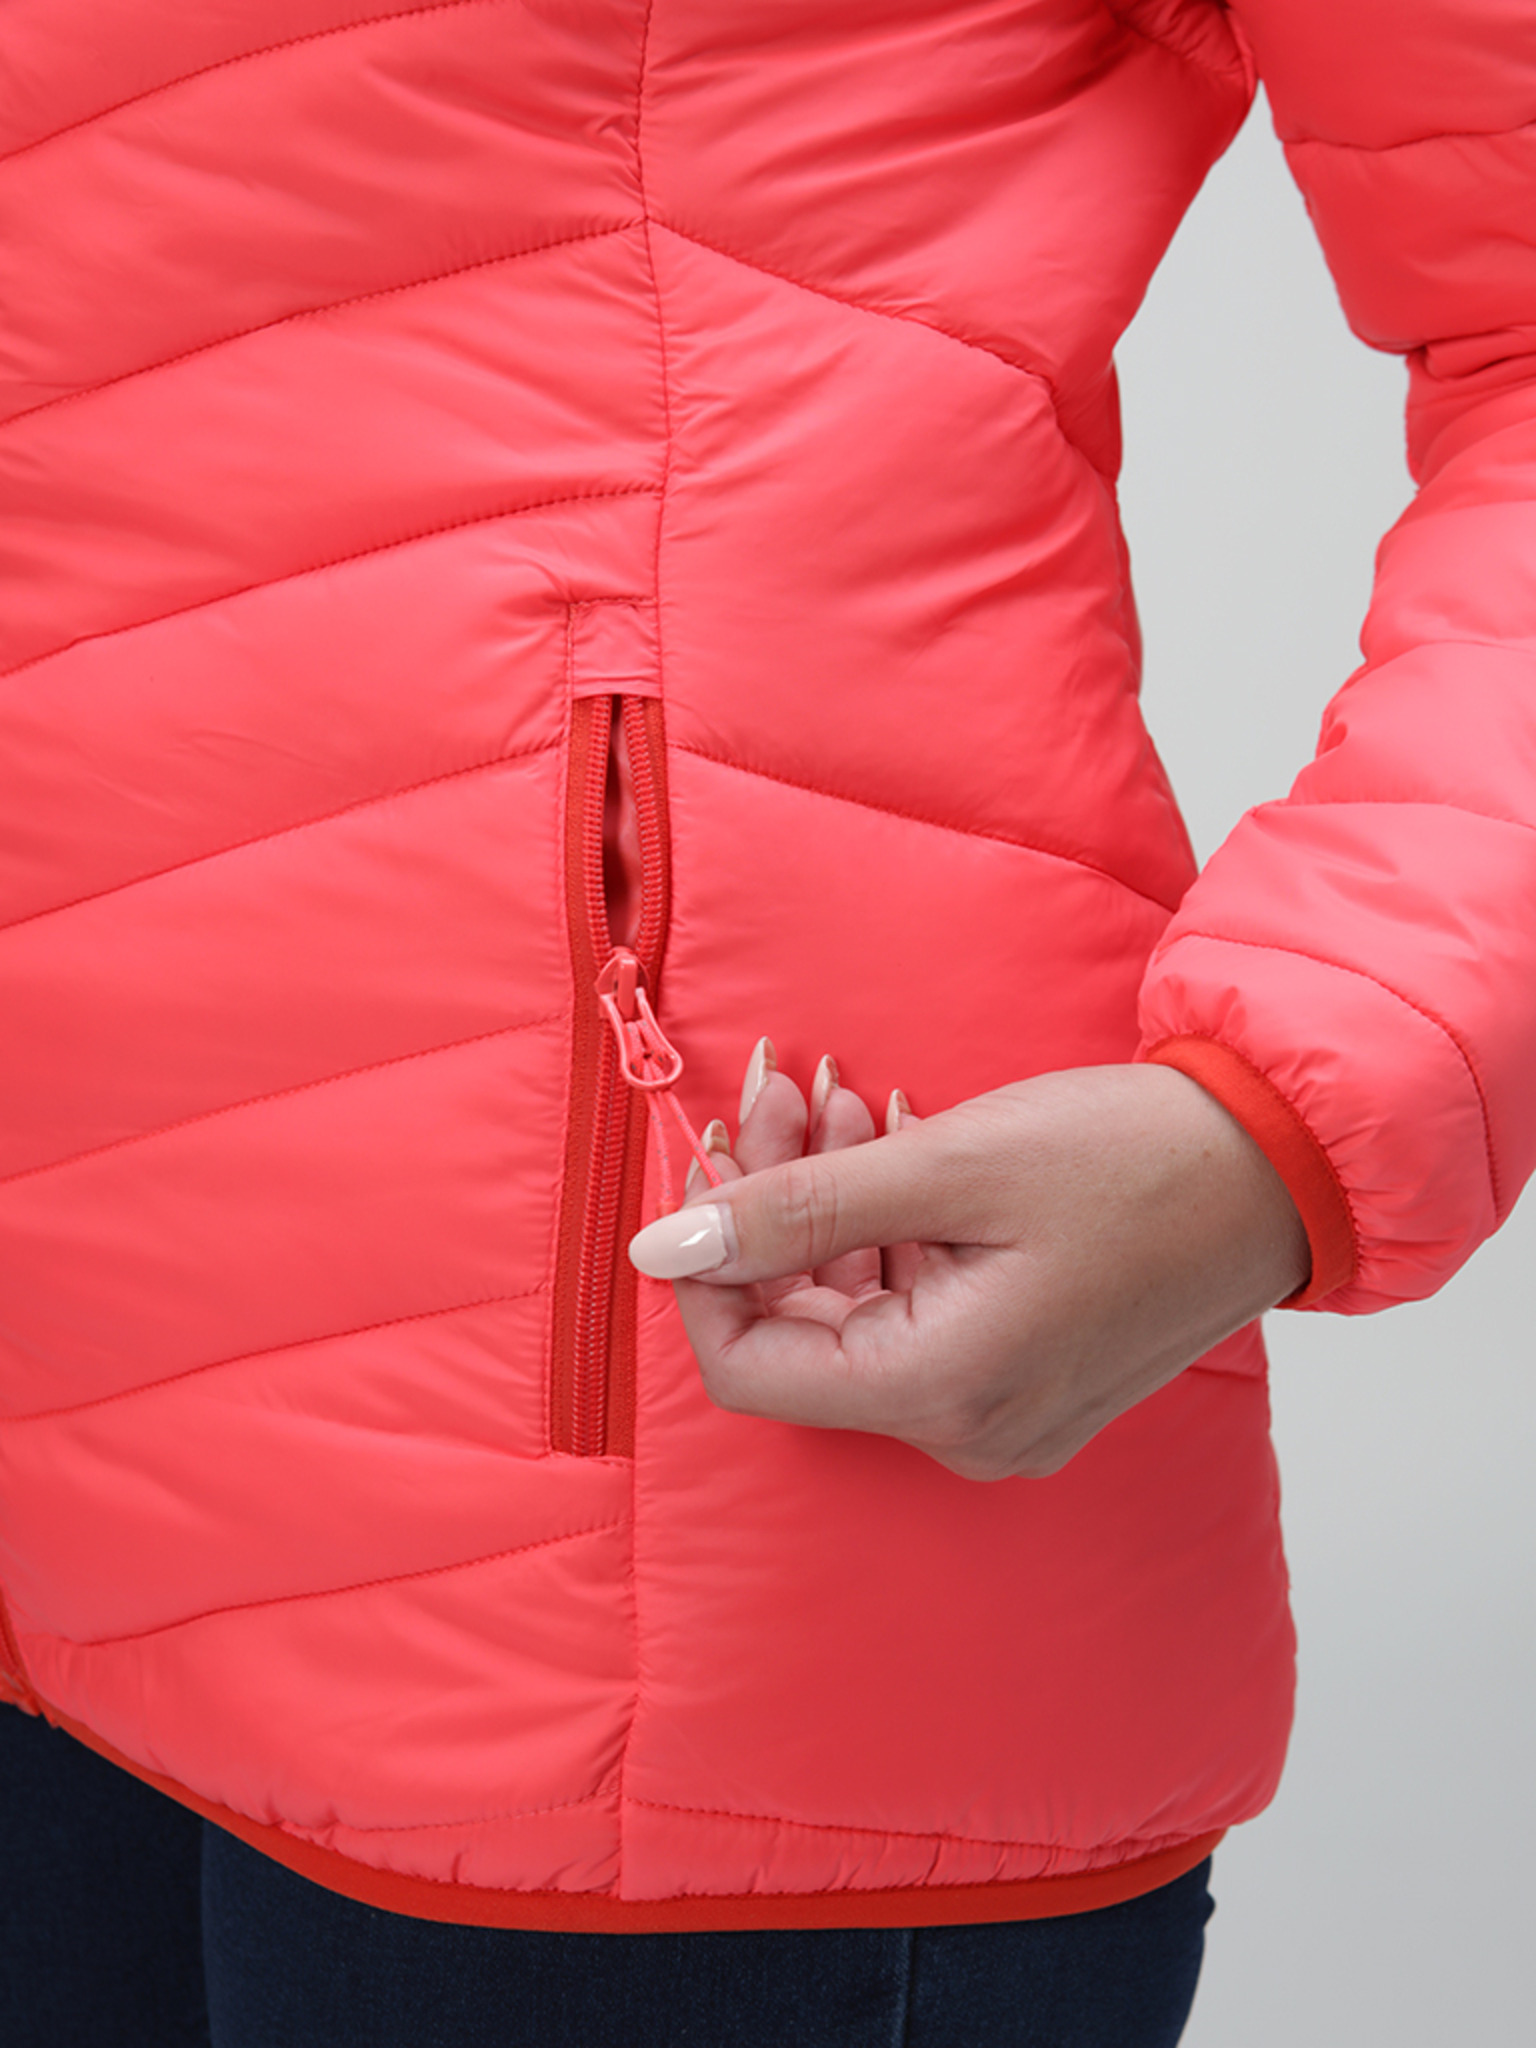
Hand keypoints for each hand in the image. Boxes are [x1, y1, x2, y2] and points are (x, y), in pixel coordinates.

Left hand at [628, 1051, 1309, 1479]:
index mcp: (938, 1393)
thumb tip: (660, 1247)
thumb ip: (794, 1210)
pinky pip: (914, 1310)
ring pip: (855, 1308)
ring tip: (835, 1090)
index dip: (705, 1261)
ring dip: (827, 1198)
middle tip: (783, 1082)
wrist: (1279, 1166)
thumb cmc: (1133, 1160)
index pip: (747, 1365)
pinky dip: (886, 1225)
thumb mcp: (947, 1166)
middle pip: (802, 1326)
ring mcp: (999, 1412)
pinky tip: (886, 1139)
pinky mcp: (1024, 1375)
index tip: (705, 1151)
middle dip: (772, 1200)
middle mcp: (964, 1430)